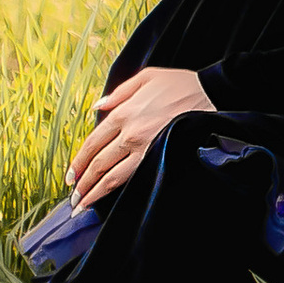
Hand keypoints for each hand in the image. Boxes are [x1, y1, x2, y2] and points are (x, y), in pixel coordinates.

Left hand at [73, 65, 211, 203]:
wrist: (212, 95)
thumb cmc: (181, 85)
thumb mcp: (147, 77)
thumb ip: (119, 92)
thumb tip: (98, 107)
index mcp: (123, 113)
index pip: (92, 142)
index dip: (78, 161)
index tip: (70, 175)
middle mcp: (129, 133)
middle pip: (97, 163)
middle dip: (82, 182)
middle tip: (72, 196)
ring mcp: (143, 148)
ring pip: (110, 176)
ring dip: (92, 193)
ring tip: (81, 206)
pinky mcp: (157, 158)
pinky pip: (130, 178)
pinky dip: (113, 191)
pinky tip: (105, 199)